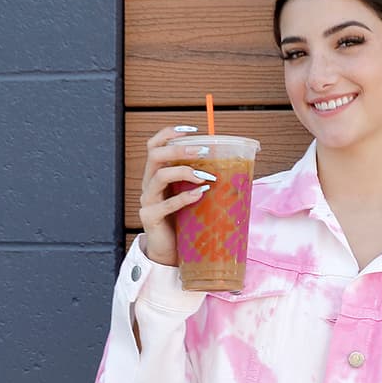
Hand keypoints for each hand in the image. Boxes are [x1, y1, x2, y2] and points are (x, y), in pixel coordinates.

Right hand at [139, 126, 215, 265]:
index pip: (154, 145)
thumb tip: (234, 166)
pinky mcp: (150, 218)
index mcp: (157, 174)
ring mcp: (147, 201)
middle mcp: (148, 183)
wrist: (170, 251)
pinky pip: (164, 205)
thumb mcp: (191, 195)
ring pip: (159, 177)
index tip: (193, 130)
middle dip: (179, 149)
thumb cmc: (184, 220)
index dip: (169, 134)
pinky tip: (199, 194)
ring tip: (205, 177)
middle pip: (155, 155)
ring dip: (185, 172)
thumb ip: (201, 180)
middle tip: (203, 152)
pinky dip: (184, 197)